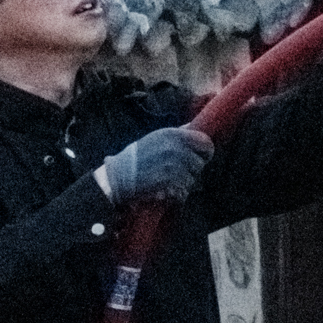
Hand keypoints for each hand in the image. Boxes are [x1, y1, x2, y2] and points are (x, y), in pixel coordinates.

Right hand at [93, 123, 211, 206]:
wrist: (115, 179)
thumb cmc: (135, 159)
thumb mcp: (155, 139)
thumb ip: (177, 134)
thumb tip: (195, 128)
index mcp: (172, 135)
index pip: (206, 142)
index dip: (205, 152)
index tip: (200, 157)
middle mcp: (175, 148)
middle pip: (200, 163)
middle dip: (192, 170)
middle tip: (175, 172)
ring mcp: (173, 166)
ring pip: (193, 179)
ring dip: (183, 184)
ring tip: (165, 181)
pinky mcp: (170, 184)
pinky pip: (184, 192)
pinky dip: (176, 195)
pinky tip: (163, 191)